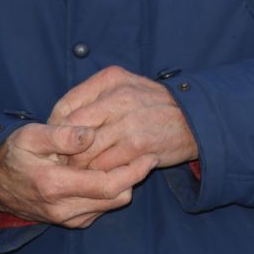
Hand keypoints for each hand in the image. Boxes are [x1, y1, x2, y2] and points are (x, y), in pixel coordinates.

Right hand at [0, 122, 154, 228]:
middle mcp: (63, 208)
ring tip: (127, 161)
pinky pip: (101, 210)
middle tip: (144, 155)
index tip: (150, 156)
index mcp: (55, 185)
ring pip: (111, 205)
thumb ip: (61, 134)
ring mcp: (66, 218)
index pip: (109, 185)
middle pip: (116, 198)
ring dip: (123, 185)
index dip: (135, 171)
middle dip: (134, 177)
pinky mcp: (69, 222)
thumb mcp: (30, 135)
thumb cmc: (13, 154)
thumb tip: (90, 133)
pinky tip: (108, 174)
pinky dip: (110, 194)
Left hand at [49, 66, 198, 172]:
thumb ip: (94, 97)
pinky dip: (98, 173)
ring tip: (83, 170)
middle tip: (66, 161)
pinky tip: (102, 174)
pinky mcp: (137, 147)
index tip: (60, 143)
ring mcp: (127, 123)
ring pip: (84, 151)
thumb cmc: (156, 107)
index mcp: (111, 79)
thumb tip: (59, 122)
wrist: (196, 122)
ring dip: (80, 166)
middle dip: (64, 150)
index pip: (66, 106)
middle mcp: (118, 97)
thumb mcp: (127, 87)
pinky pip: (103, 166)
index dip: (57, 129)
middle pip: (71, 130)